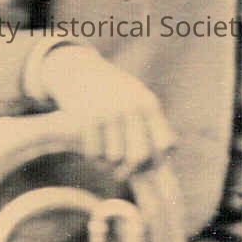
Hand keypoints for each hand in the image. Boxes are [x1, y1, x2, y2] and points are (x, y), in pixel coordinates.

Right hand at [43, 47, 175, 177]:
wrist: (76, 70)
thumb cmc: (111, 89)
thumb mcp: (136, 97)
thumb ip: (150, 122)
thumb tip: (164, 158)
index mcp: (148, 103)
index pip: (165, 144)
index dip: (158, 160)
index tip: (147, 163)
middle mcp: (131, 107)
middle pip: (140, 156)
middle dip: (131, 169)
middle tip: (122, 171)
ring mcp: (108, 112)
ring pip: (114, 158)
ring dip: (108, 163)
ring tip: (104, 157)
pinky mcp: (86, 119)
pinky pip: (93, 152)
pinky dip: (92, 156)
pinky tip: (91, 148)